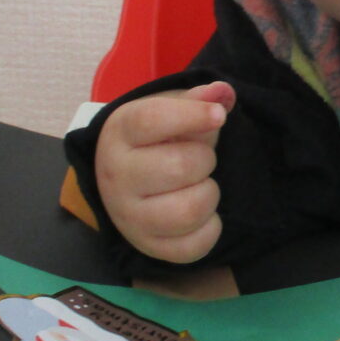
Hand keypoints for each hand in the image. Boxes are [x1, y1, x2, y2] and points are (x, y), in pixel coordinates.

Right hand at [94, 83, 235, 262]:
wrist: (124, 180)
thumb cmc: (154, 140)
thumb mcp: (169, 111)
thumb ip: (197, 99)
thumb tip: (223, 94)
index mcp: (119, 134)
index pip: (152, 120)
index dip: (193, 115)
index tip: (219, 116)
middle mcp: (116, 177)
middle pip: (180, 167)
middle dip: (204, 158)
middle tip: (200, 157)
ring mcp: (129, 217)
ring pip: (189, 210)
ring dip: (209, 193)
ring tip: (200, 185)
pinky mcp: (149, 247)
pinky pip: (194, 245)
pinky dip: (211, 228)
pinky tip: (202, 213)